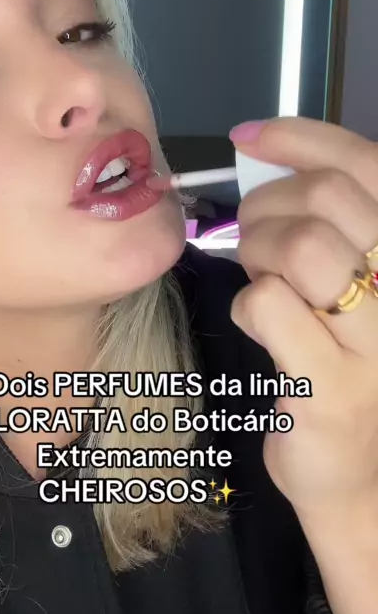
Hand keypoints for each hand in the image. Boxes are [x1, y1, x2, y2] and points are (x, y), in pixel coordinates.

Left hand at [229, 117, 377, 516]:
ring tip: (257, 276)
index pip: (369, 165)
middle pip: (329, 199)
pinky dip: (249, 304)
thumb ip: (330, 225)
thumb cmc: (351, 366)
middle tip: (251, 235)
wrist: (362, 477)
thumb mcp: (357, 284)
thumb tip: (262, 158)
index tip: (249, 136)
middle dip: (266, 205)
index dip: (302, 137)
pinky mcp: (335, 386)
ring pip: (303, 246)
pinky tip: (260, 324)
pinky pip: (270, 306)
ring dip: (256, 251)